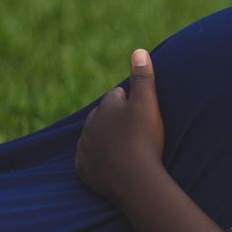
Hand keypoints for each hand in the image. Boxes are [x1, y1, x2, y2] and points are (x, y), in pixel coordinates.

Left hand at [75, 49, 165, 204]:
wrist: (135, 181)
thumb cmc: (144, 139)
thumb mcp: (147, 104)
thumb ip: (143, 77)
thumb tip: (139, 50)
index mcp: (104, 107)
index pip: (117, 96)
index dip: (132, 103)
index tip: (144, 114)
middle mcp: (90, 125)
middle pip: (104, 117)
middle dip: (117, 120)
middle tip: (138, 132)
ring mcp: (85, 149)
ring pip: (96, 138)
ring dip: (108, 140)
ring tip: (128, 149)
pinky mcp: (83, 170)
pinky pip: (90, 161)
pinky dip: (100, 161)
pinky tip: (115, 165)